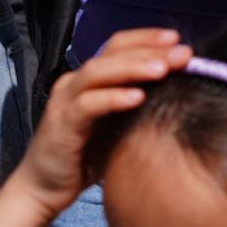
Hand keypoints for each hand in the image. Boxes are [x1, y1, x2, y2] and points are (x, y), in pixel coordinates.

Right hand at [7, 29, 191, 216]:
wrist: (44, 188)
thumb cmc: (84, 158)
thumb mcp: (114, 127)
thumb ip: (134, 107)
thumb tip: (177, 94)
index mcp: (88, 80)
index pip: (117, 46)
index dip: (147, 39)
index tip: (178, 40)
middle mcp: (74, 82)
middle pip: (111, 53)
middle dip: (149, 50)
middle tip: (182, 53)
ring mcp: (65, 100)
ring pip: (98, 72)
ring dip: (132, 67)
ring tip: (163, 68)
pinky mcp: (62, 123)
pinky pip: (88, 105)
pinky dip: (114, 98)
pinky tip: (139, 98)